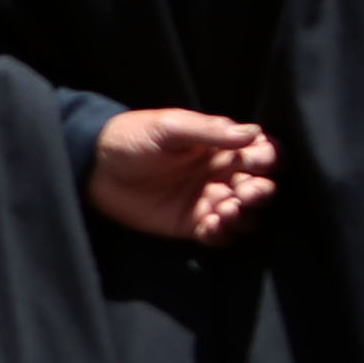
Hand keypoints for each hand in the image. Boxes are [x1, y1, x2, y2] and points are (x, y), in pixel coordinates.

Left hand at [87, 107, 277, 247]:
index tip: (257, 161)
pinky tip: (212, 225)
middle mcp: (221, 174)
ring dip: (245, 215)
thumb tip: (254, 133)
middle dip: (261, 191)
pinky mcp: (190, 224)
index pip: (263, 154)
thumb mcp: (169, 127)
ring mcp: (207, 200)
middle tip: (246, 192)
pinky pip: (219, 235)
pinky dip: (223, 233)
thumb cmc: (132, 137)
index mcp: (222, 147)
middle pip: (260, 187)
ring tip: (227, 210)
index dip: (269, 159)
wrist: (94, 166)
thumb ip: (211, 132)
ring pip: (245, 215)